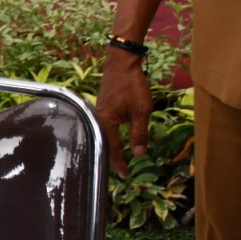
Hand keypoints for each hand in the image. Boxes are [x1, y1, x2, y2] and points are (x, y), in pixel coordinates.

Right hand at [95, 51, 153, 176]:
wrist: (122, 63)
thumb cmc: (132, 86)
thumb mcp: (141, 110)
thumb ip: (139, 133)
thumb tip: (139, 154)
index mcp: (106, 121)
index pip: (112, 148)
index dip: (119, 163)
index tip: (126, 176)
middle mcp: (98, 118)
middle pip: (103, 143)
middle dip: (111, 159)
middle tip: (121, 172)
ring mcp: (98, 112)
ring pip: (102, 135)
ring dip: (110, 147)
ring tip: (117, 159)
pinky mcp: (101, 107)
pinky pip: (103, 126)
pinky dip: (109, 136)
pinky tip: (113, 139)